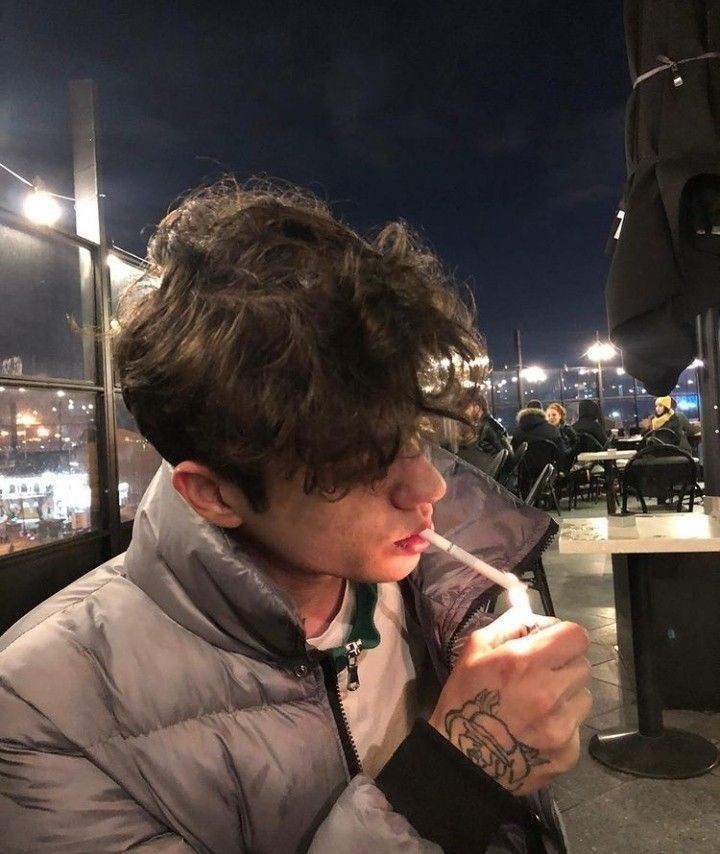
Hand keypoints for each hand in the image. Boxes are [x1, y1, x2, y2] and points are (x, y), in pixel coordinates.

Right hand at [429, 615, 590, 795]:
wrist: (461, 761)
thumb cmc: (465, 699)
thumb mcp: (474, 650)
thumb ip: (509, 625)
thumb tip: (534, 616)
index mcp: (525, 662)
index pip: (576, 636)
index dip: (564, 637)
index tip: (551, 645)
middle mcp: (549, 692)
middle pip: (583, 664)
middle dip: (565, 665)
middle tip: (542, 675)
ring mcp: (561, 726)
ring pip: (584, 696)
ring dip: (568, 695)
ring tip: (540, 704)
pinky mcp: (567, 753)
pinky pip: (578, 726)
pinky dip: (563, 724)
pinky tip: (538, 728)